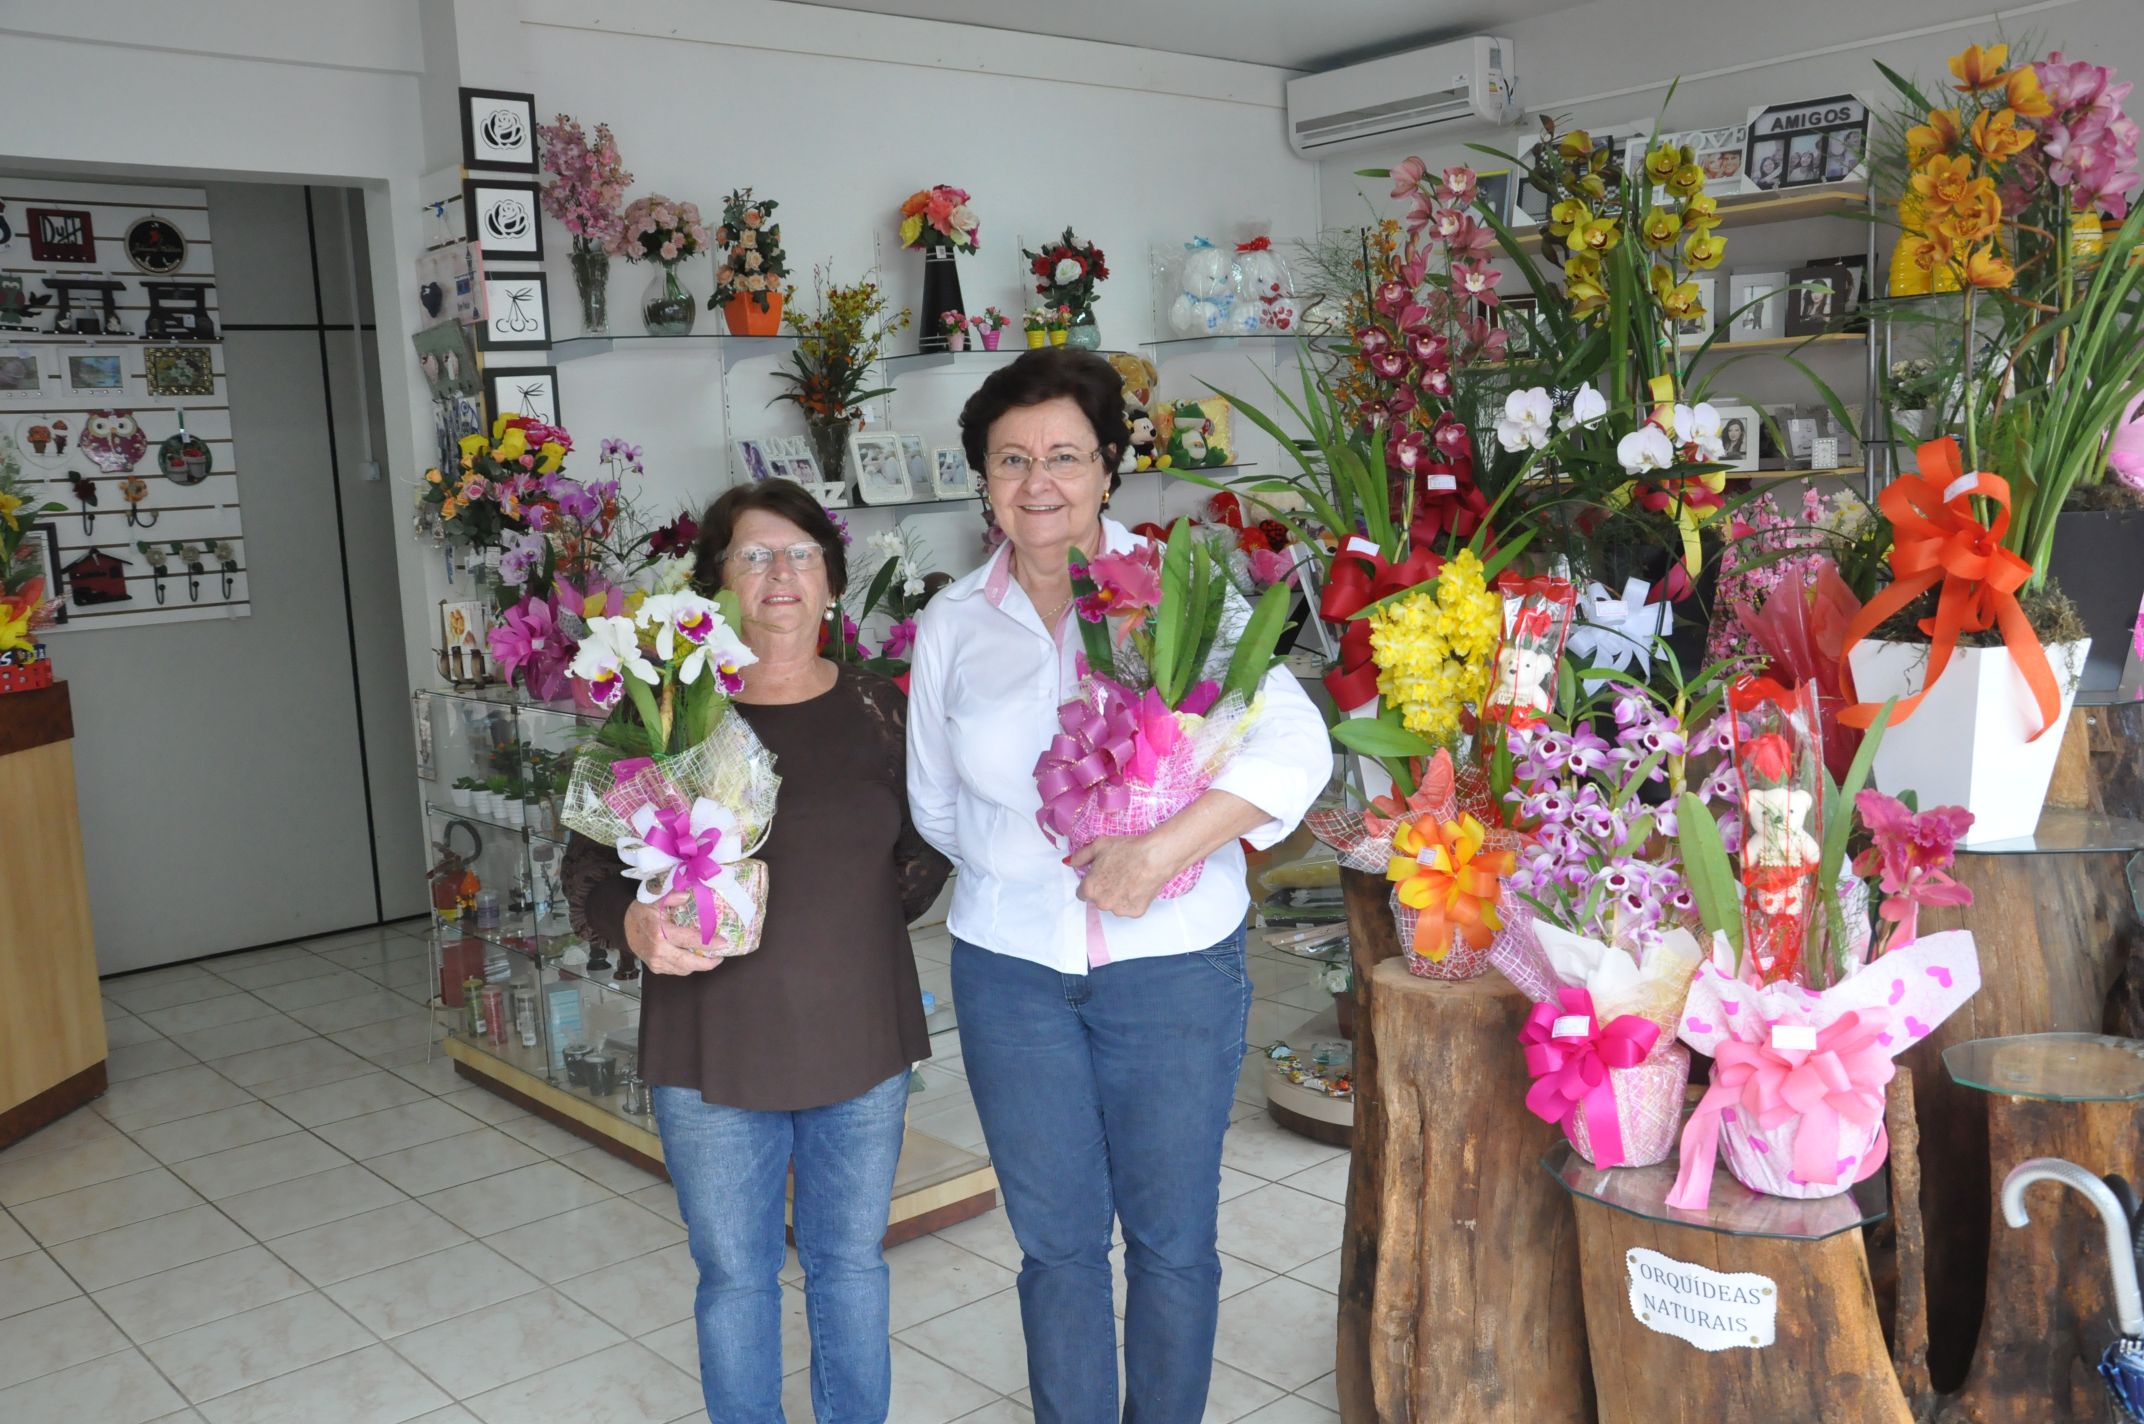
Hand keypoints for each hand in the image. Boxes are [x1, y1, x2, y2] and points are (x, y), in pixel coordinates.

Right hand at [623, 890, 730, 974]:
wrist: (623, 926)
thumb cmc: (642, 912)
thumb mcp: (654, 899)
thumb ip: (671, 896)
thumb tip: (686, 896)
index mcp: (659, 932)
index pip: (688, 940)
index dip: (707, 943)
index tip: (723, 942)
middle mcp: (658, 950)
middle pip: (688, 962)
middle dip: (707, 962)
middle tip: (720, 957)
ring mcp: (656, 961)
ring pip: (683, 969)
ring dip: (699, 966)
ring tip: (712, 958)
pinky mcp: (655, 968)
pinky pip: (676, 971)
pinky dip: (688, 967)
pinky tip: (696, 960)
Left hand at [1070, 832, 1190, 919]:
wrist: (1155, 856)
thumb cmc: (1127, 849)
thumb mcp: (1098, 846)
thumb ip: (1080, 857)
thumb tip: (1069, 863)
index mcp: (1090, 889)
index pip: (1082, 893)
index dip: (1092, 883)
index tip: (1101, 876)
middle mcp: (1102, 903)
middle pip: (1099, 900)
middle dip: (1105, 890)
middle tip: (1118, 875)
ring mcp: (1119, 910)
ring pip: (1114, 905)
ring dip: (1118, 897)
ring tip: (1130, 879)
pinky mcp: (1135, 913)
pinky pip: (1130, 908)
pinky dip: (1133, 900)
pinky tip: (1139, 886)